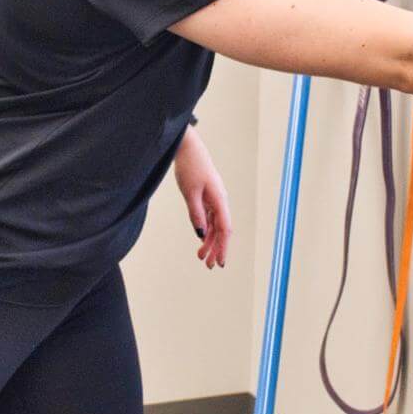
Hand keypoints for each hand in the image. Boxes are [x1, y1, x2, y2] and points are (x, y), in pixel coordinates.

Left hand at [172, 125, 231, 269]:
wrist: (187, 148)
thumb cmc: (190, 167)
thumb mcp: (190, 193)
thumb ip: (196, 214)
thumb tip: (201, 235)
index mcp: (219, 200)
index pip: (224, 229)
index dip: (223, 247)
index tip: (220, 263)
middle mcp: (220, 201)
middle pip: (221, 230)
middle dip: (216, 248)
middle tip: (208, 265)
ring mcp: (214, 198)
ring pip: (214, 225)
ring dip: (209, 241)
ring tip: (201, 257)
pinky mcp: (206, 196)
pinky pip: (209, 217)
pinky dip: (205, 229)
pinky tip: (201, 239)